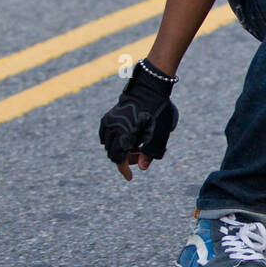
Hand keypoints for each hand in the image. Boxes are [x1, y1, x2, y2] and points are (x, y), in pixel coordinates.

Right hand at [99, 60, 178, 179]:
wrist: (149, 89)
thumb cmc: (157, 113)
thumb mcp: (158, 135)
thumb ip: (150, 153)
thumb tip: (141, 167)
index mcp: (123, 136)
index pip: (119, 160)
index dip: (124, 170)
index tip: (130, 177)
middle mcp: (112, 130)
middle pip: (113, 153)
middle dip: (125, 159)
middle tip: (138, 157)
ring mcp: (109, 121)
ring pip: (110, 144)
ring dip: (121, 149)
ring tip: (137, 145)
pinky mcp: (109, 115)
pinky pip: (107, 133)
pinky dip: (115, 139)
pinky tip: (128, 138)